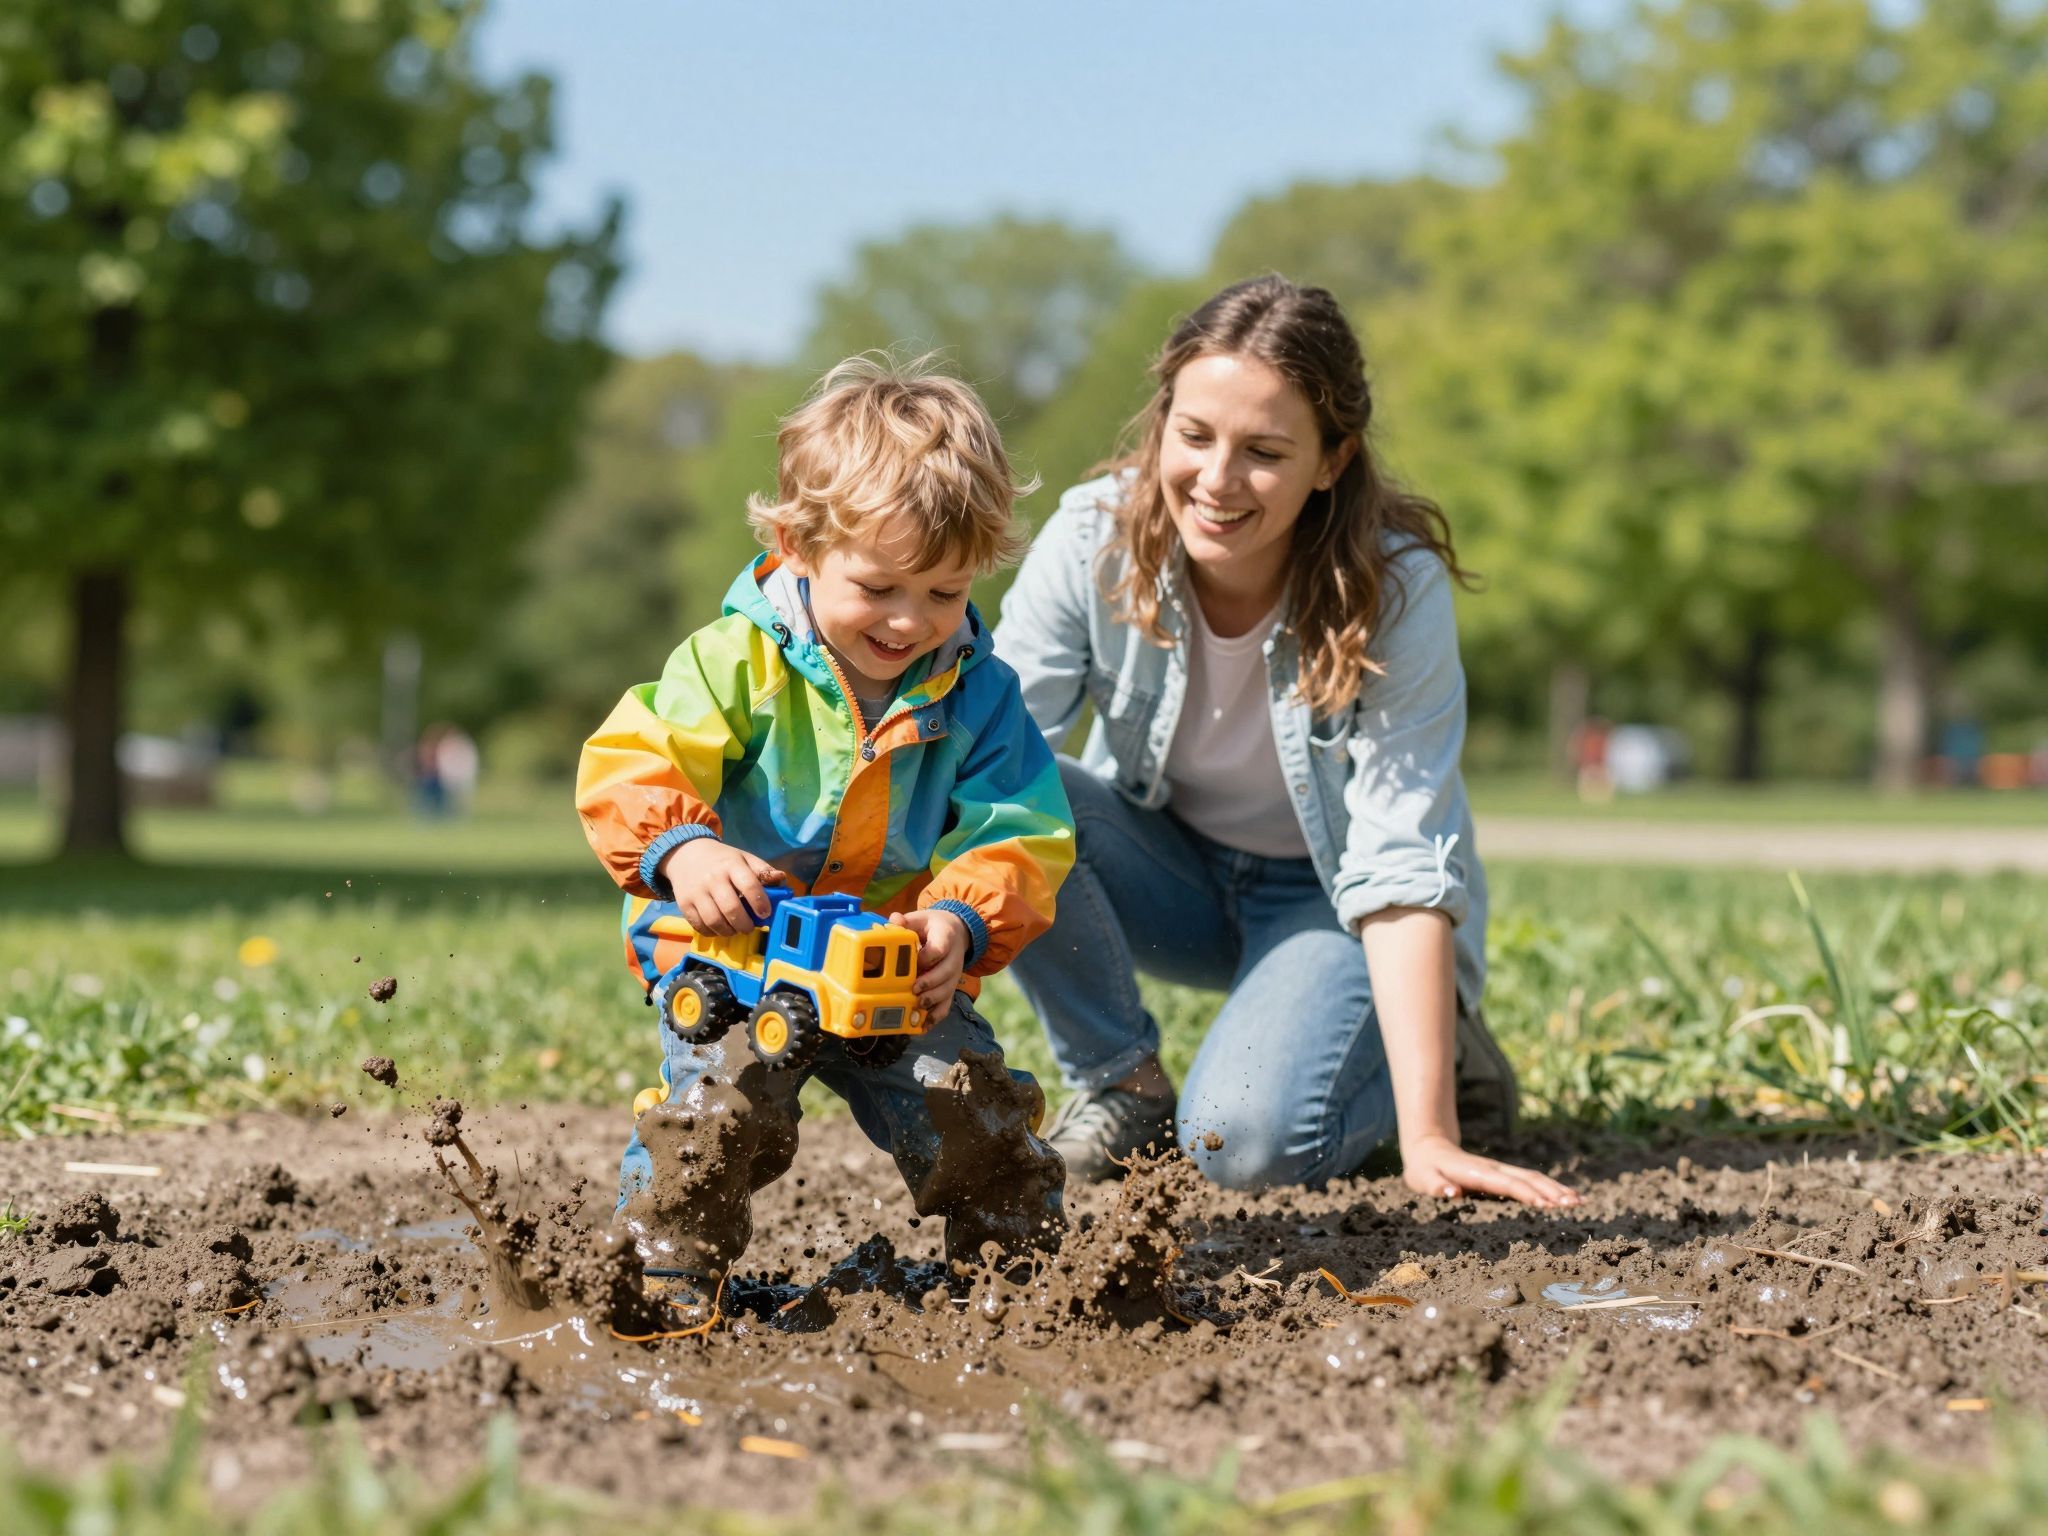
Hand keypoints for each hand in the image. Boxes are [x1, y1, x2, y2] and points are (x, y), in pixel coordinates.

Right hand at [662, 838, 779, 935]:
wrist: (686, 854)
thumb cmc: (722, 859)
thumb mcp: (743, 858)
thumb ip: (763, 870)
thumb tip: (781, 878)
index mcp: (731, 865)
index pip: (749, 885)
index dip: (760, 902)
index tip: (765, 914)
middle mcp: (713, 878)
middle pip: (731, 908)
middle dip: (745, 924)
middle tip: (750, 927)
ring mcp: (697, 892)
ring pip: (714, 920)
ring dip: (729, 931)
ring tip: (735, 929)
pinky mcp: (684, 904)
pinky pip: (699, 925)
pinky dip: (712, 932)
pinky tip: (720, 928)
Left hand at [895, 908, 967, 1012]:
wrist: (957, 932)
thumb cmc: (933, 926)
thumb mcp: (922, 918)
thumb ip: (907, 921)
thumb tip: (893, 920)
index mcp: (946, 937)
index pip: (940, 949)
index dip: (926, 957)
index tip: (911, 961)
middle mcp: (954, 958)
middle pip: (947, 973)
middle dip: (930, 983)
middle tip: (914, 989)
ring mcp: (954, 975)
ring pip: (948, 991)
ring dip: (933, 1000)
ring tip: (917, 1006)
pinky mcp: (950, 988)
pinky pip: (947, 1005)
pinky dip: (936, 1017)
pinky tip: (924, 1026)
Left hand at [1400, 1131, 1579, 1208]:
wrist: (1428, 1148)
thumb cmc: (1424, 1170)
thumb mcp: (1423, 1179)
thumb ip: (1437, 1186)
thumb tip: (1452, 1192)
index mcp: (1476, 1173)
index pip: (1505, 1183)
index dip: (1525, 1193)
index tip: (1546, 1204)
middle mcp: (1493, 1169)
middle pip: (1527, 1178)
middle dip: (1551, 1191)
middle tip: (1575, 1204)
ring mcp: (1500, 1170)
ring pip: (1533, 1177)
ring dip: (1556, 1188)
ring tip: (1579, 1201)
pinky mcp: (1503, 1174)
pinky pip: (1530, 1180)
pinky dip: (1549, 1188)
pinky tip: (1565, 1197)